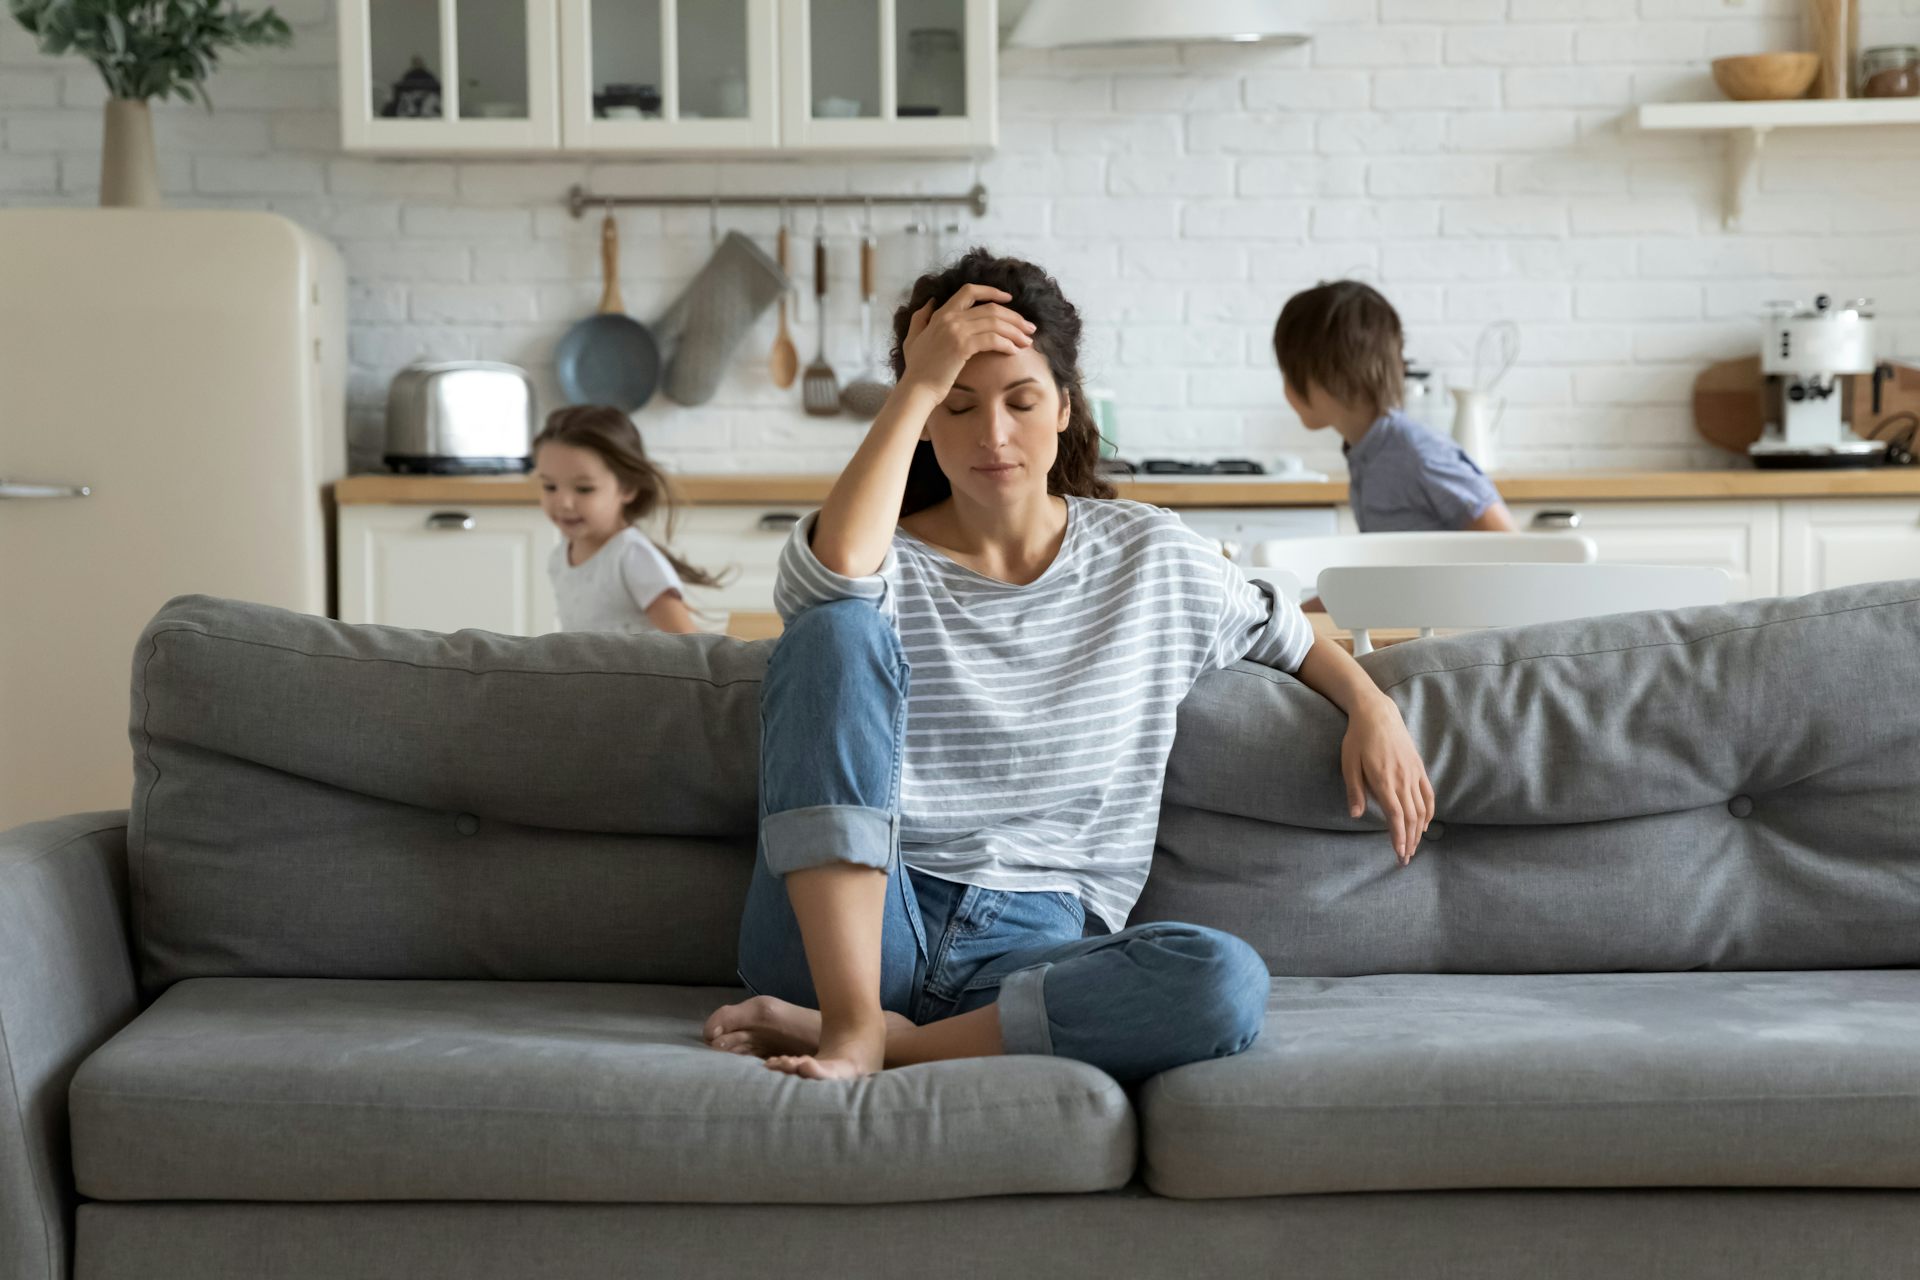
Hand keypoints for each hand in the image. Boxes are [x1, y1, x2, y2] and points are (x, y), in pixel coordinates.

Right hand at [899, 284, 1035, 400]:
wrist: (916, 389)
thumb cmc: (916, 369)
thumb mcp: (913, 337)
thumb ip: (920, 318)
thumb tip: (931, 302)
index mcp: (941, 313)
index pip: (970, 291)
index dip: (992, 291)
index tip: (1009, 299)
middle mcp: (949, 317)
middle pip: (991, 308)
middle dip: (1014, 317)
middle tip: (1029, 328)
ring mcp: (956, 330)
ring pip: (995, 323)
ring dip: (1016, 331)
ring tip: (1028, 341)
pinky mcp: (962, 346)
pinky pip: (992, 339)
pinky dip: (1007, 344)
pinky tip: (1014, 351)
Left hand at [1340, 697, 1434, 866]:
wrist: (1377, 714)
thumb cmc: (1357, 739)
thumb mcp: (1348, 763)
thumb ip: (1354, 790)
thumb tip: (1355, 815)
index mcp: (1384, 781)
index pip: (1396, 816)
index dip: (1399, 837)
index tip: (1399, 854)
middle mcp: (1402, 780)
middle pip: (1411, 818)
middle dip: (1409, 841)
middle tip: (1405, 859)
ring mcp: (1413, 774)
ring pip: (1421, 809)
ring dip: (1419, 831)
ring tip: (1414, 847)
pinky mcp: (1418, 768)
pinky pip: (1428, 794)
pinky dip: (1429, 812)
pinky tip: (1425, 825)